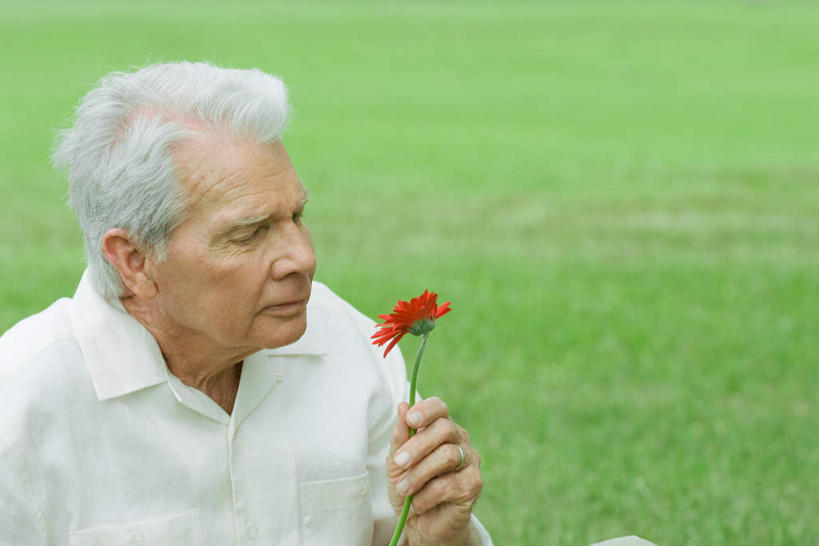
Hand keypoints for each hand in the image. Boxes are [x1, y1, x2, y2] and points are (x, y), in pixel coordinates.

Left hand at [386, 397, 482, 545]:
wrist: (420, 524)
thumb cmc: (409, 488)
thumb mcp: (396, 462)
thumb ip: (400, 436)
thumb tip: (402, 406)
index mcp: (440, 429)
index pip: (439, 408)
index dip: (426, 410)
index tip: (410, 419)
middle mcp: (459, 440)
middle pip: (444, 429)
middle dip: (418, 445)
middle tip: (399, 462)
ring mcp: (470, 461)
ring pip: (447, 456)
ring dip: (419, 473)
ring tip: (404, 489)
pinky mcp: (474, 485)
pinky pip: (449, 484)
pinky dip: (427, 495)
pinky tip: (418, 503)